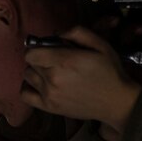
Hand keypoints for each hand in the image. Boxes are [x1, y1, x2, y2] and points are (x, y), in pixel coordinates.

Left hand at [21, 26, 140, 137]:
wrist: (116, 102)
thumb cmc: (109, 72)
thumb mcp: (100, 44)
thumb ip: (77, 32)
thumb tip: (57, 32)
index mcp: (64, 61)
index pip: (31, 52)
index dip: (37, 48)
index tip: (48, 49)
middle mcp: (53, 78)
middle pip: (30, 63)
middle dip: (40, 59)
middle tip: (54, 61)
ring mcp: (49, 94)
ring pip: (27, 77)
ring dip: (35, 73)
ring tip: (49, 73)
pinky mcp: (50, 107)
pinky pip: (25, 95)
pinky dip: (28, 89)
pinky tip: (40, 86)